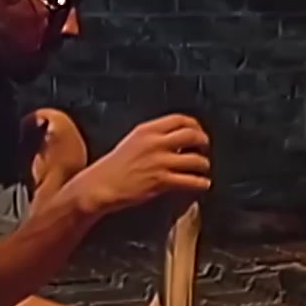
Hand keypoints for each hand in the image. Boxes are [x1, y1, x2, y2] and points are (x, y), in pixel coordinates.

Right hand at [71, 114, 210, 213]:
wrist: (101, 186)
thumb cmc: (114, 167)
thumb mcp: (132, 142)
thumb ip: (152, 137)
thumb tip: (176, 139)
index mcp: (147, 130)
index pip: (180, 119)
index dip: (194, 126)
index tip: (198, 132)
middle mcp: (155, 143)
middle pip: (192, 135)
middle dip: (203, 142)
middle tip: (204, 149)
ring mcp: (159, 162)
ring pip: (195, 160)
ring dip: (204, 165)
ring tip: (204, 169)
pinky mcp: (161, 181)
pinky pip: (190, 181)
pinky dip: (201, 183)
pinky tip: (203, 184)